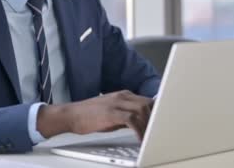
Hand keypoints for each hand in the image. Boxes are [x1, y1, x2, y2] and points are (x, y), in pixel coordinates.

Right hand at [37, 90, 153, 140]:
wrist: (71, 115)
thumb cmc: (90, 116)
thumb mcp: (112, 114)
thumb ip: (127, 116)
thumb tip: (142, 124)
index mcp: (124, 95)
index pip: (147, 100)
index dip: (157, 112)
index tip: (162, 124)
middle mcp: (123, 96)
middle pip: (148, 103)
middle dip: (155, 119)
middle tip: (158, 133)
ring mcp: (117, 103)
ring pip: (142, 109)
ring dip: (149, 125)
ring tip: (150, 137)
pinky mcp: (111, 112)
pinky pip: (132, 119)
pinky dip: (139, 130)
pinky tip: (140, 139)